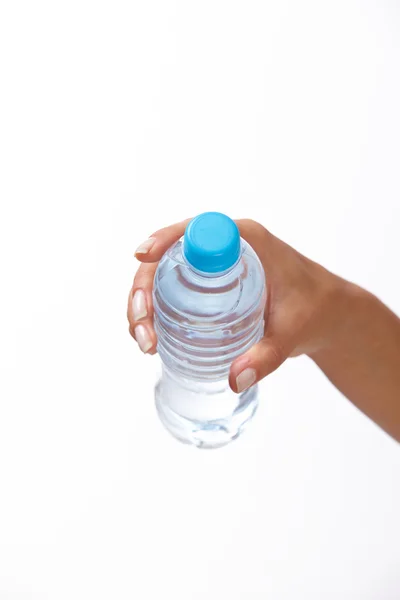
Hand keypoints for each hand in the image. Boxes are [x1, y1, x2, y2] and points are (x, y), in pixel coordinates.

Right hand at [127, 218, 343, 392]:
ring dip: (145, 303)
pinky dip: (157, 309)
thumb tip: (234, 380)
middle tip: (142, 329)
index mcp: (246, 241)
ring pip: (166, 275)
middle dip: (145, 289)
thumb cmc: (315, 311)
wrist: (327, 315)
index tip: (142, 257)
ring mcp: (216, 267)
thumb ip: (267, 356)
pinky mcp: (212, 286)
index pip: (196, 231)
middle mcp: (226, 248)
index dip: (163, 239)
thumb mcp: (292, 333)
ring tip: (145, 342)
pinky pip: (174, 289)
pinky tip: (152, 336)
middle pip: (170, 256)